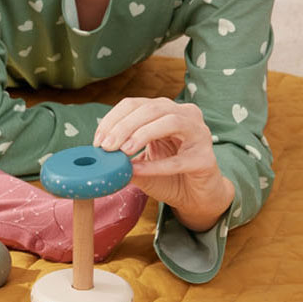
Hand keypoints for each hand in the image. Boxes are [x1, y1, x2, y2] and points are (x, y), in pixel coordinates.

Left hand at [92, 97, 234, 229]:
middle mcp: (186, 115)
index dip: (113, 119)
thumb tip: (99, 154)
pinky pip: (178, 160)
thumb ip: (123, 156)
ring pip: (170, 122)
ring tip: (123, 151)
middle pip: (151, 109)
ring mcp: (199, 134)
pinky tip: (137, 170)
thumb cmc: (169, 176)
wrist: (197, 197)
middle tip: (106, 146)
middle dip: (124, 126)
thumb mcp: (142, 163)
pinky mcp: (205, 159)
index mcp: (167, 110)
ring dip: (142, 135)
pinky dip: (155, 165)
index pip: (135, 104)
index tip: (97, 140)